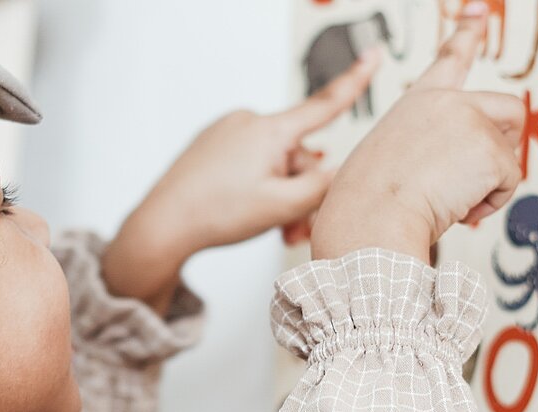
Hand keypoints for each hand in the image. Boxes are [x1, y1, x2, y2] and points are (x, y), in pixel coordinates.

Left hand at [101, 54, 379, 310]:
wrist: (163, 225)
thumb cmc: (217, 214)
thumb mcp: (282, 207)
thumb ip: (321, 188)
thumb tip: (335, 170)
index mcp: (269, 131)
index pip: (324, 104)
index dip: (355, 81)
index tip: (375, 54)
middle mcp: (249, 122)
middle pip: (298, 155)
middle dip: (303, 190)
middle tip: (293, 231)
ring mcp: (228, 131)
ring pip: (274, 164)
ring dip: (281, 196)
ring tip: (273, 230)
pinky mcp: (213, 145)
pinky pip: (250, 163)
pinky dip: (258, 187)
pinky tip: (246, 211)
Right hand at [309, 19, 524, 260]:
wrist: (369, 219)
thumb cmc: (369, 204)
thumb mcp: (394, 158)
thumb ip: (431, 149)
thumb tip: (465, 171)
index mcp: (418, 102)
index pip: (449, 59)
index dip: (467, 31)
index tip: (479, 10)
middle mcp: (448, 102)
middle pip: (510, 110)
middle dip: (507, 145)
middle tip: (476, 176)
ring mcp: (471, 121)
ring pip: (511, 155)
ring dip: (490, 184)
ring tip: (451, 198)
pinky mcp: (490, 150)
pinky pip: (511, 182)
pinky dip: (491, 203)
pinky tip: (458, 207)